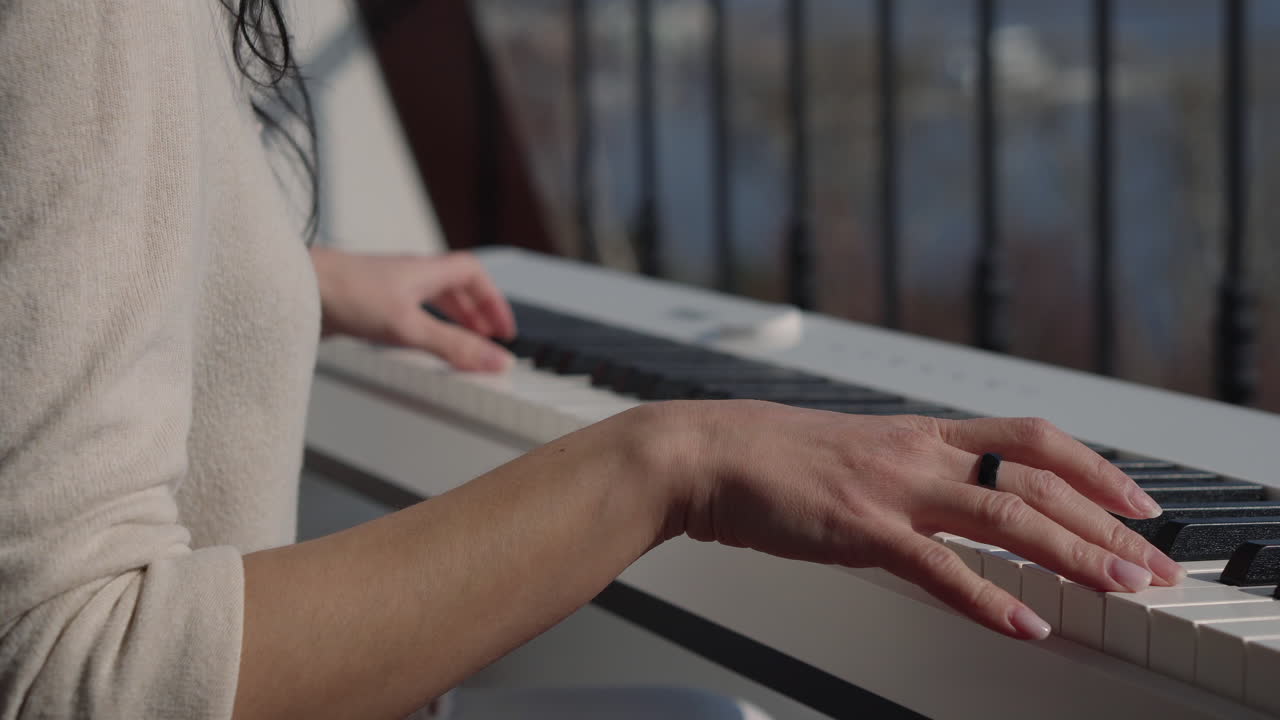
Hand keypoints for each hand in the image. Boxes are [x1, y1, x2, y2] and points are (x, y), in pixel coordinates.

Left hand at [310, 249, 515, 371]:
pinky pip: (406, 311)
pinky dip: (421, 326)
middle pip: (454, 287)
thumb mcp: (409, 326)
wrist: (296, 286)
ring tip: (457, 343)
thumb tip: (494, 360)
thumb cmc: (345, 292)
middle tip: (487, 338)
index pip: (473, 275)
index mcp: (426, 271)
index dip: (493, 300)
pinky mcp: (367, 302)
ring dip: (449, 319)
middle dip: (475, 313)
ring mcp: (387, 287)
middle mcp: (409, 275)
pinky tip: (412, 343)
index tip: (503, 328)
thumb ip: (452, 346)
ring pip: (429, 298)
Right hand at [662, 401, 1182, 640]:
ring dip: (1074, 553)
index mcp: (919, 431)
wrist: (706, 452)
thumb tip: (944, 495)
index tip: (1136, 499)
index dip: (1094, 467)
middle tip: (1155, 560)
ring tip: (1122, 585)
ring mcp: (892, 488)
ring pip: (1006, 515)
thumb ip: (905, 469)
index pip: (1031, 438)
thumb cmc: (768, 455)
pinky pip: (940, 568)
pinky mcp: (861, 528)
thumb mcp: (855, 450)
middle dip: (1106, 520)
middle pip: (1037, 478)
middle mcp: (918, 452)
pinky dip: (990, 599)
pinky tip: (1026, 624)